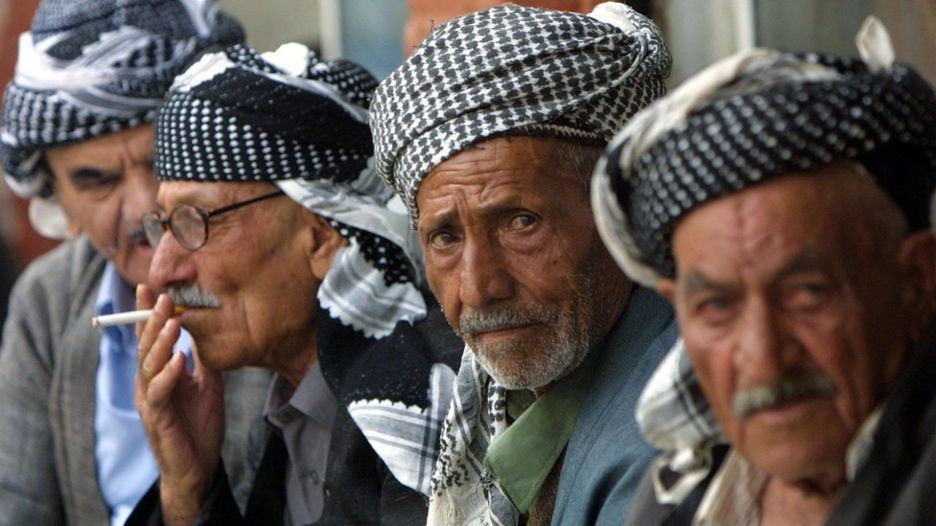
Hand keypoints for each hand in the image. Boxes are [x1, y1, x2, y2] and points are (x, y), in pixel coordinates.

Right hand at [135, 285, 224, 524]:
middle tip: (163, 297)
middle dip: (152, 320)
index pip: (151, 337)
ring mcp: (150, 401)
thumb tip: (209, 326)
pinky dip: (168, 375)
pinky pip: (159, 393)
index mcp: (158, 372)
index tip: (152, 287)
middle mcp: (148, 383)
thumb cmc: (199, 423)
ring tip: (173, 323)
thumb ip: (204, 356)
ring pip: (148, 366)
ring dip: (161, 343)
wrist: (198, 465)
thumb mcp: (208, 381)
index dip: (148, 313)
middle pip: (145, 346)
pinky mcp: (157, 418)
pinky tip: (179, 361)